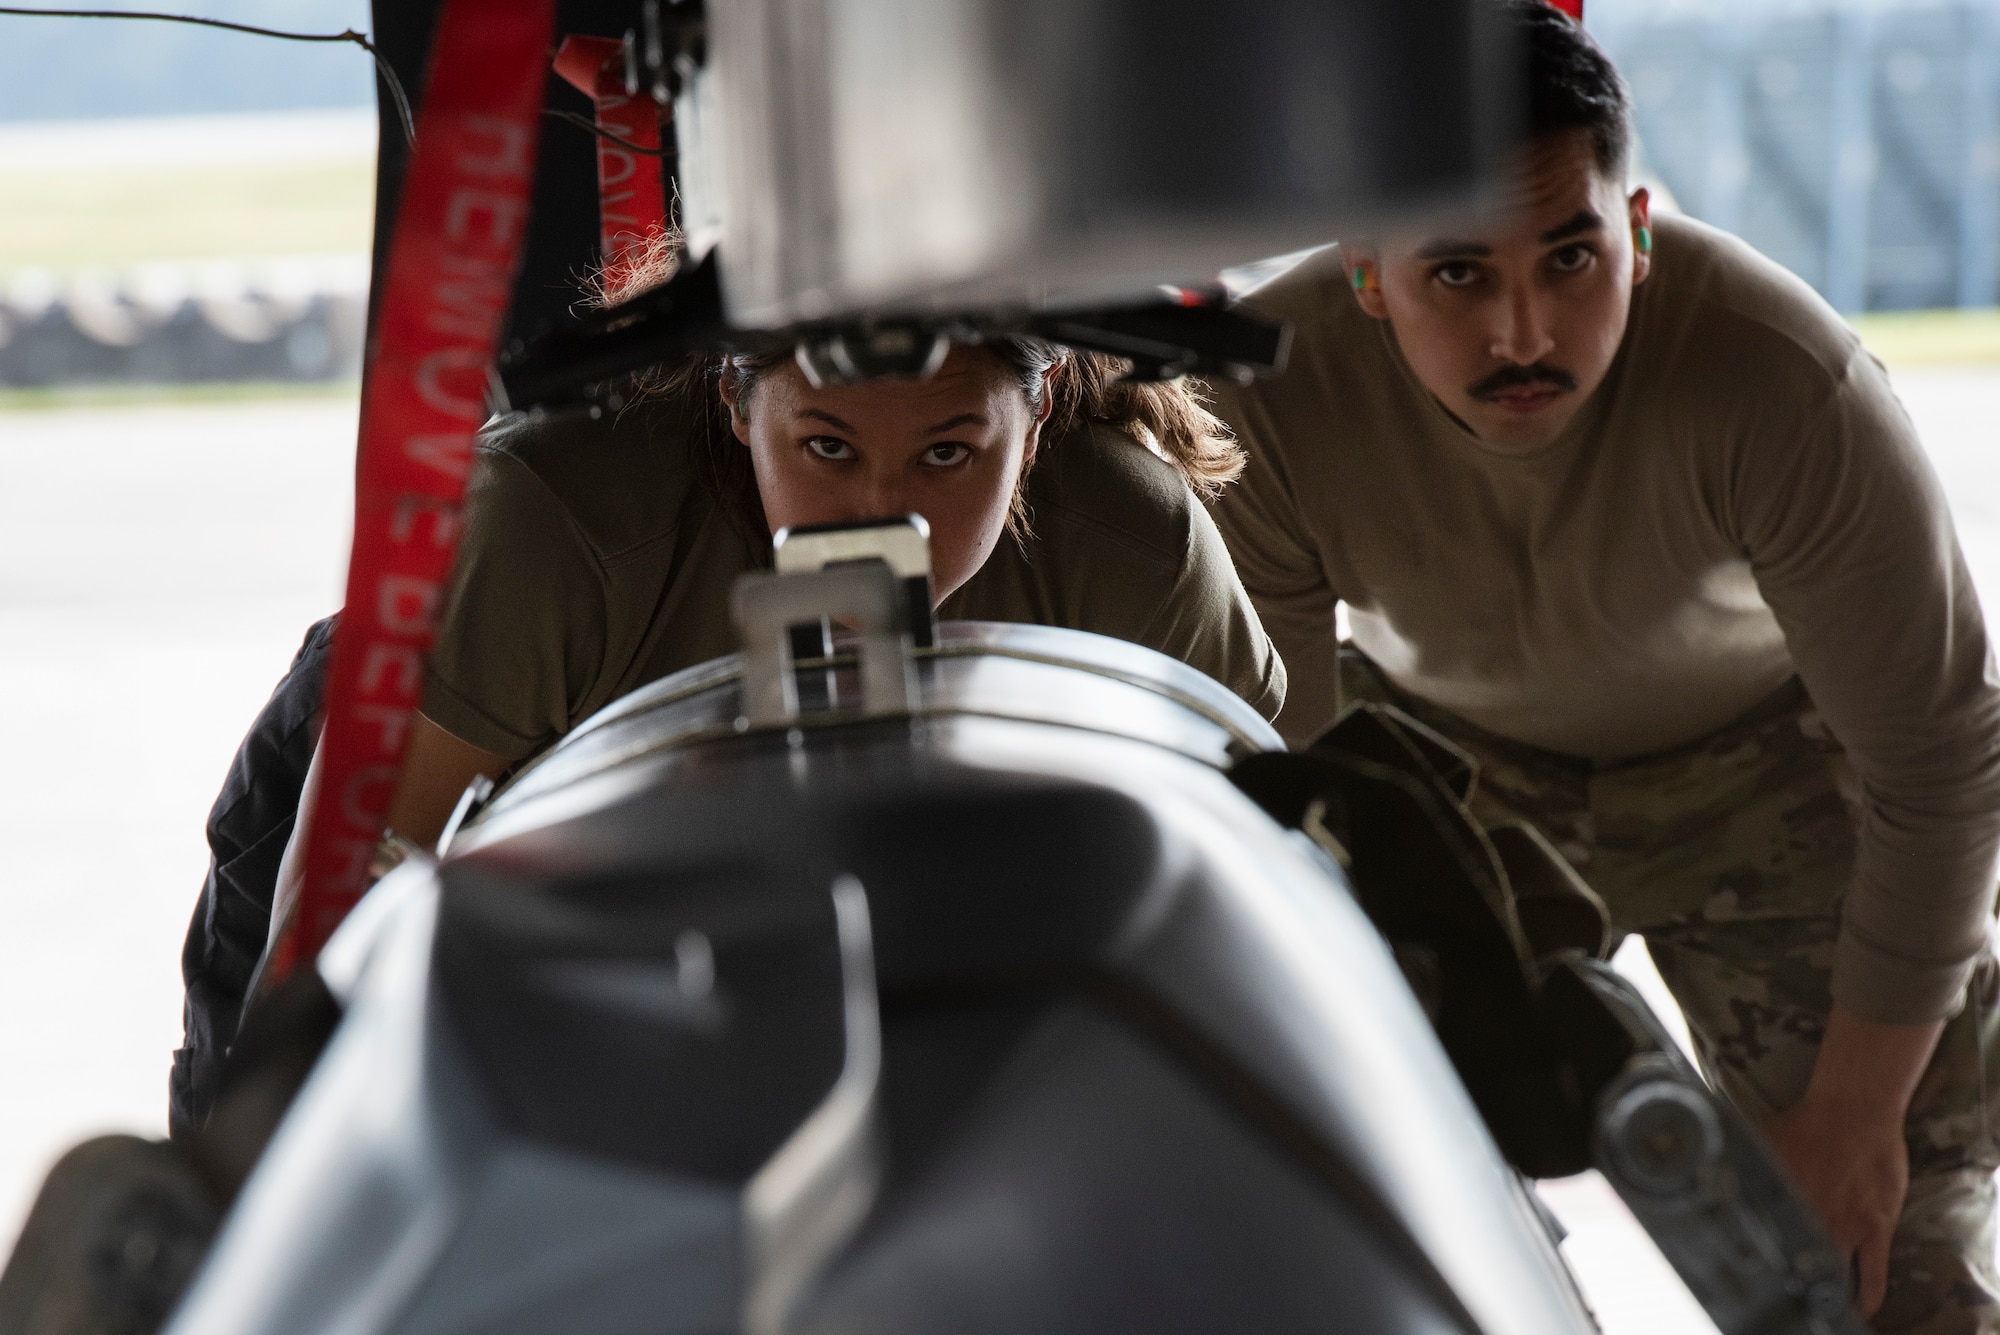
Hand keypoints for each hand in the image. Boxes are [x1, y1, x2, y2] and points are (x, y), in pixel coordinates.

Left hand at [1758, 1005, 1942, 1317]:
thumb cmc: (1805, 1120)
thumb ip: (1740, 1161)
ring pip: (1833, 1275)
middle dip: (1784, 1284)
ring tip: (1813, 1306)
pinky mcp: (1876, 1229)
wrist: (1854, 1109)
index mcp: (1780, 1201)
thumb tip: (1704, 1165)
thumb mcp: (1761, 1141)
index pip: (1760, 1244)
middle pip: (1794, 1265)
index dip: (1750, 1265)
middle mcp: (1811, 1219)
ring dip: (1821, 1293)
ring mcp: (1846, 1228)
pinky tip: (1858, 1309)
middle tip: (1778, 1297)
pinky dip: (1867, 1296)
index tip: (1741, 1275)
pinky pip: (1875, 1273)